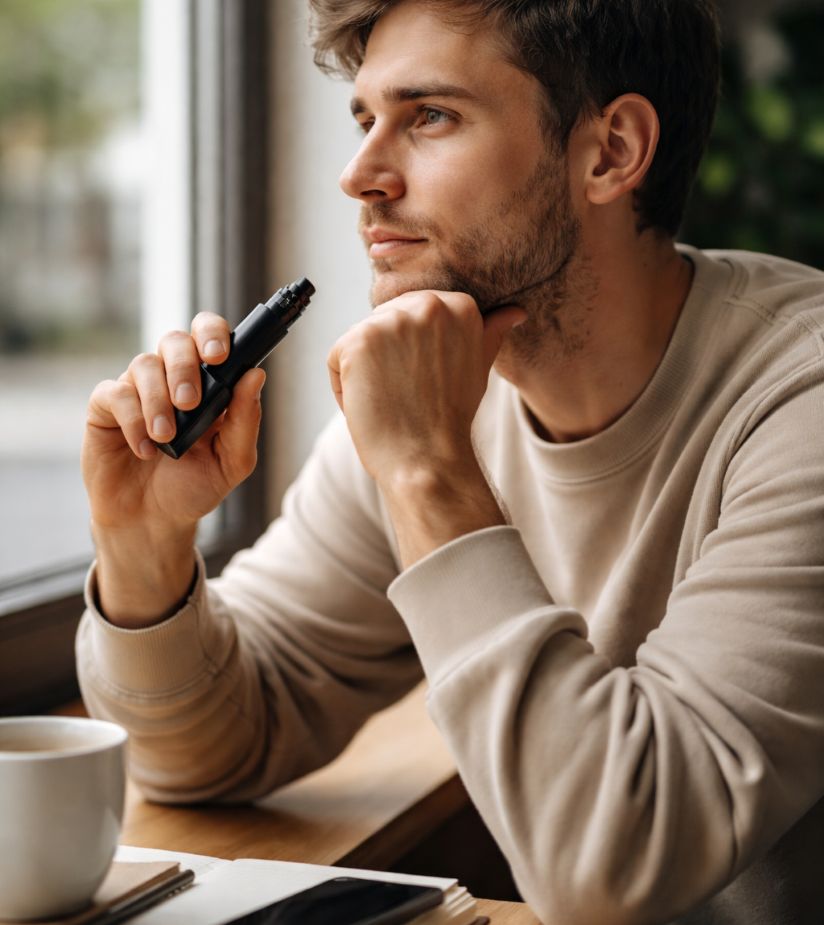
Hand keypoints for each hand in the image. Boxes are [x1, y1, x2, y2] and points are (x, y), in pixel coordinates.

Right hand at [82, 312, 264, 623]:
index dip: (213, 334)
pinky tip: (144, 449)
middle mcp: (172, 378)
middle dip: (184, 367)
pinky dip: (133, 420)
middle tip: (190, 402)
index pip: (210, 336)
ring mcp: (138, 390)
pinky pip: (115, 394)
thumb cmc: (194, 487)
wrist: (152, 521)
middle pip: (175, 340)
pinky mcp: (106, 407)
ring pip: (144, 365)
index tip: (219, 355)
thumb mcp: (232, 461)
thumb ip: (245, 420)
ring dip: (158, 401)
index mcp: (208, 383)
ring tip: (167, 438)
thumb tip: (255, 376)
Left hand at [327, 291, 524, 563]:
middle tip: (408, 395)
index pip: (414, 313)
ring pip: (359, 343)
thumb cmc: (451, 419)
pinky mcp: (357, 341)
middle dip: (387, 360)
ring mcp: (390, 321)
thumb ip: (488, 333)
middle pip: (384, 323)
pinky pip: (337, 361)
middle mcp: (427, 304)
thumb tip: (514, 312)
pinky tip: (372, 408)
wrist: (428, 460)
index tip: (426, 382)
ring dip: (365, 375)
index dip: (412, 353)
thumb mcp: (478, 368)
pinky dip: (344, 390)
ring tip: (392, 402)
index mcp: (460, 305)